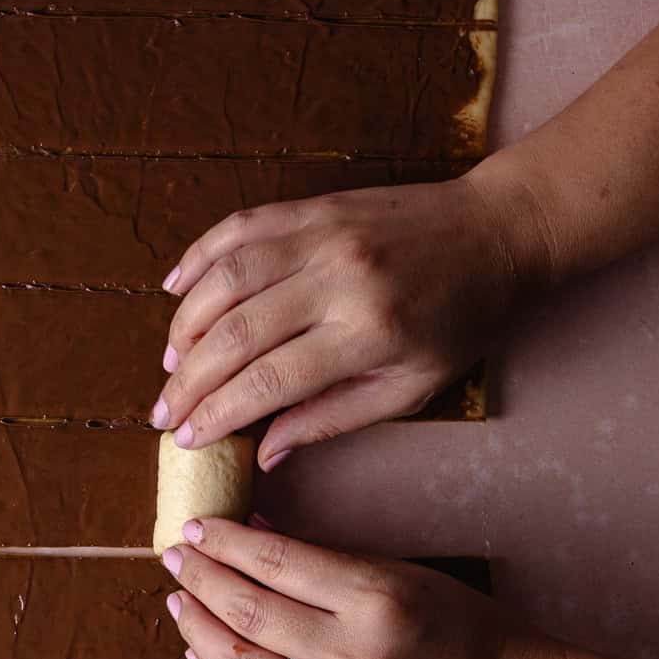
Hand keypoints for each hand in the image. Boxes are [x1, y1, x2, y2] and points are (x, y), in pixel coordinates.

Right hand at [151, 171, 541, 468]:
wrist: (496, 233)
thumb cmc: (459, 321)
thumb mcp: (409, 388)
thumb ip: (331, 419)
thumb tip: (263, 453)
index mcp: (368, 333)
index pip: (269, 381)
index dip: (218, 414)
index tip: (186, 438)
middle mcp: (339, 279)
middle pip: (236, 335)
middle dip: (188, 380)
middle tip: (163, 411)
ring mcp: (322, 234)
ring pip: (226, 279)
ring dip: (185, 324)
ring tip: (169, 360)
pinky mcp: (313, 205)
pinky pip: (238, 228)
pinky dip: (199, 258)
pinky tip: (175, 289)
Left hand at [161, 516, 563, 658]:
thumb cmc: (464, 626)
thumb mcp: (404, 574)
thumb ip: (326, 561)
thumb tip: (252, 530)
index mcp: (376, 598)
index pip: (277, 561)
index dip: (226, 542)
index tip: (198, 526)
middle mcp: (353, 653)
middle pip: (248, 611)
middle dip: (199, 578)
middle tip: (176, 556)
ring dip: (196, 630)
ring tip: (179, 602)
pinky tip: (201, 658)